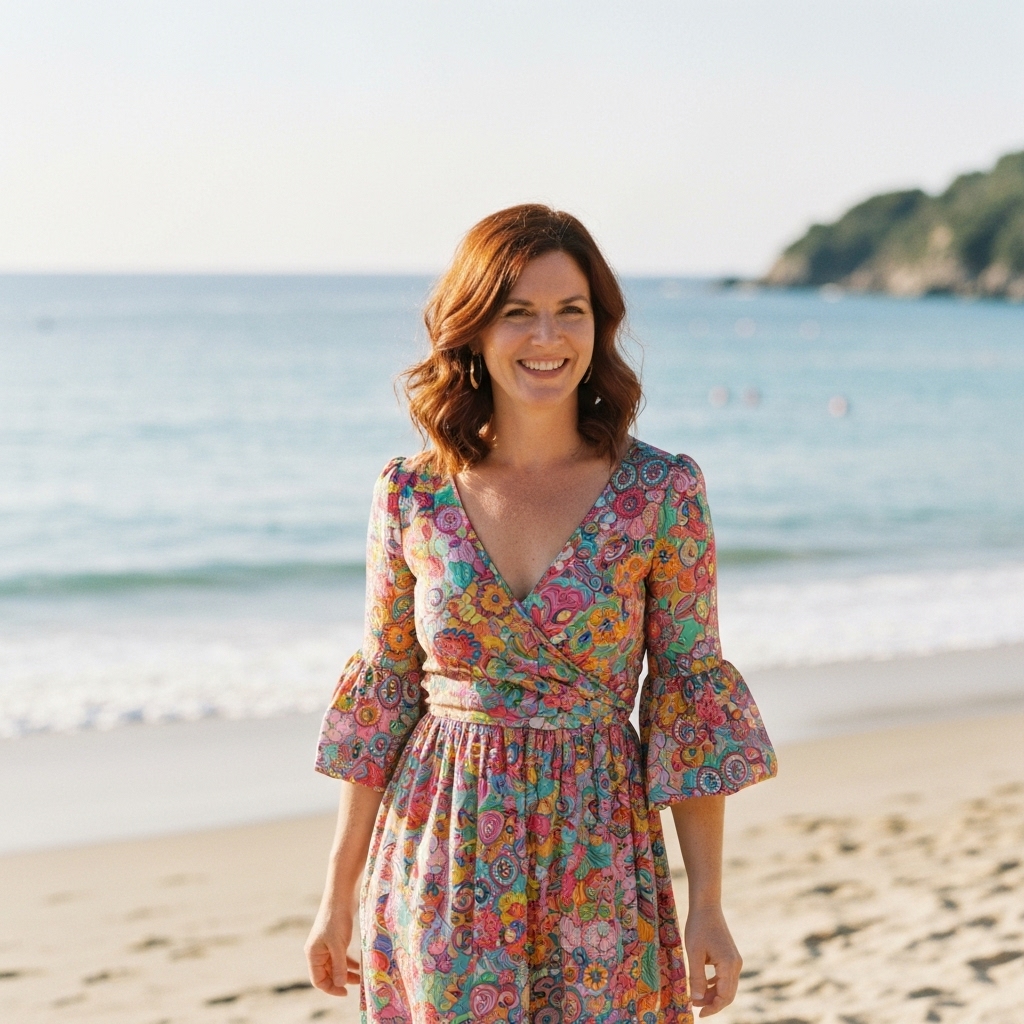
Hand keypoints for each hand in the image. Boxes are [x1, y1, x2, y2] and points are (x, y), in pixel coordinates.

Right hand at [305, 895, 361, 996]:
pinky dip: (348, 962)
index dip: (331, 988)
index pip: (318, 980)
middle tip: (357, 984)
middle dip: (341, 981)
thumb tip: (339, 984)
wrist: (341, 896)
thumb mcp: (338, 945)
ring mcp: (326, 945)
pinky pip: (340, 956)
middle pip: (327, 974)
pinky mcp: (334, 938)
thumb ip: (338, 966)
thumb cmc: (336, 919)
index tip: (345, 992)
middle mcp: (317, 951)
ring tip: (361, 976)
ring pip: (335, 966)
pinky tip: (359, 964)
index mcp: (313, 954)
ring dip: (346, 972)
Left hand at [684, 902, 741, 1016]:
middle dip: (712, 1003)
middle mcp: (736, 965)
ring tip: (695, 996)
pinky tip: (703, 984)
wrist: (706, 906)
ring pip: (727, 986)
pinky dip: (715, 984)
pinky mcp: (730, 956)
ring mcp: (734, 960)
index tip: (698, 1013)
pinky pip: (725, 977)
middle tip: (695, 1006)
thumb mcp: (694, 953)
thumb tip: (697, 999)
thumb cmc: (698, 927)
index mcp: (729, 966)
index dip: (712, 1008)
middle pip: (728, 994)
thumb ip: (697, 977)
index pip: (724, 997)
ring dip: (713, 994)